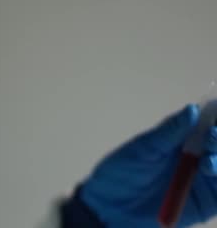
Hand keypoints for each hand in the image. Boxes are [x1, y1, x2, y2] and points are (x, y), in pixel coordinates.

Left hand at [80, 105, 216, 226]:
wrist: (111, 208)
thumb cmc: (121, 173)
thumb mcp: (144, 149)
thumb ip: (170, 132)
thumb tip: (192, 109)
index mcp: (180, 139)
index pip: (206, 124)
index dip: (213, 118)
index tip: (214, 114)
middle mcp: (196, 156)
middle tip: (212, 137)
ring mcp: (203, 180)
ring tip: (207, 164)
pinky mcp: (207, 203)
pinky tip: (211, 175)